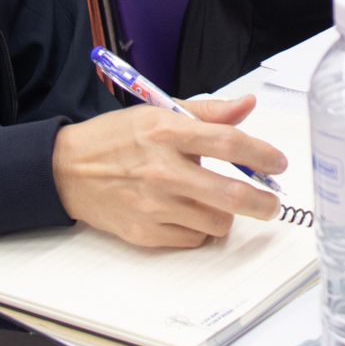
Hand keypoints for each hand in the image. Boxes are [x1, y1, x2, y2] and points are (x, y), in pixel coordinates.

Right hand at [52, 95, 285, 247]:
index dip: (262, 154)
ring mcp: (153, 205)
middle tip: (272, 203)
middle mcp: (162, 170)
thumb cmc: (116, 139)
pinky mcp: (144, 232)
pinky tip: (189, 213)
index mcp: (167, 132)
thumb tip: (247, 106)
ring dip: (227, 215)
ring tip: (218, 203)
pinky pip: (192, 239)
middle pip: (231, 194)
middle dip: (263, 203)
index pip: (228, 143)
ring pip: (216, 222)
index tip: (277, 163)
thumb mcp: (159, 112)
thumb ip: (208, 112)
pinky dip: (199, 229)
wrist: (67, 170)